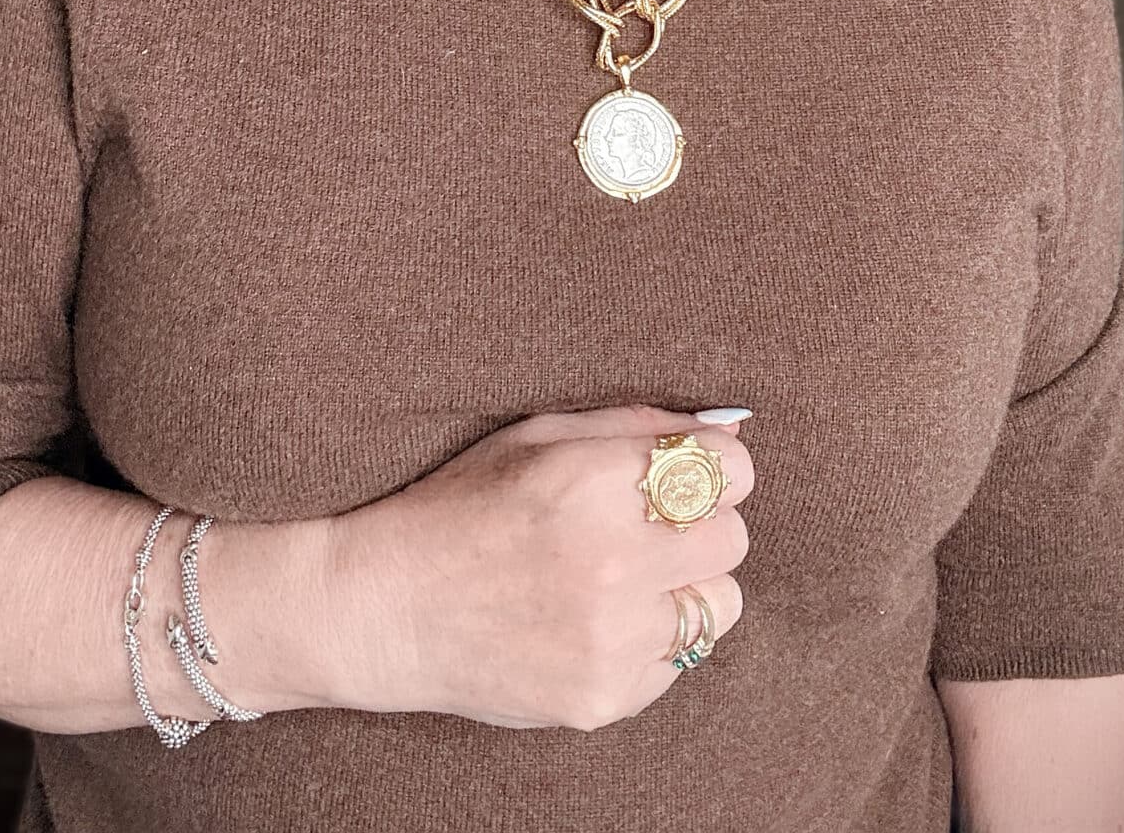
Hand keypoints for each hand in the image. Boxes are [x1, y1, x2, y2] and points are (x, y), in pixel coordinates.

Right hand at [319, 403, 752, 730]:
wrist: (390, 607)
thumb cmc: (464, 506)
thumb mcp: (541, 437)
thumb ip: (639, 426)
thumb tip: (728, 431)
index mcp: (596, 479)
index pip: (732, 472)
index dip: (714, 471)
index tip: (687, 478)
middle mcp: (612, 559)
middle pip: (733, 538)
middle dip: (700, 527)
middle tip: (646, 530)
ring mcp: (612, 637)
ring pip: (720, 605)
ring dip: (685, 588)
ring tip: (624, 580)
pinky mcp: (606, 695)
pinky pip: (678, 661)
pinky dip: (649, 641)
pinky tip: (593, 623)